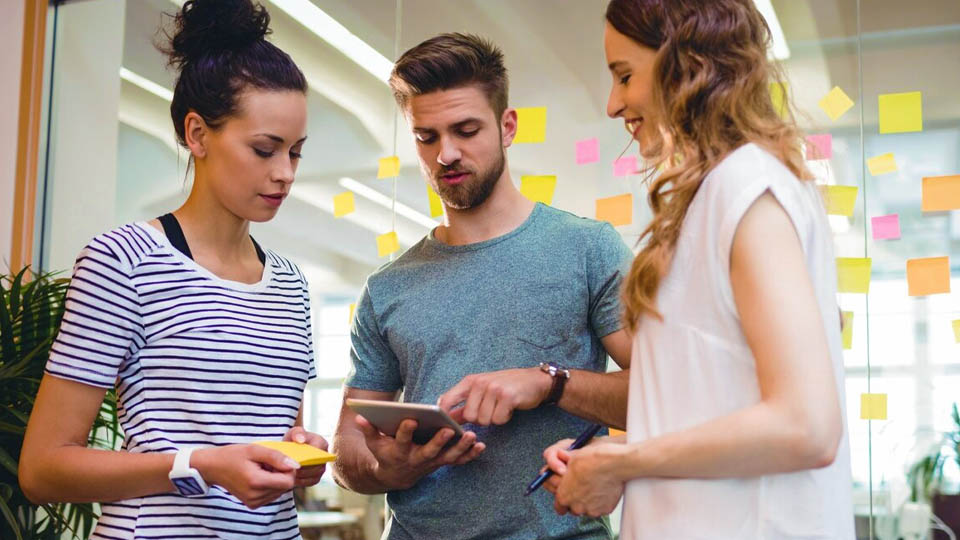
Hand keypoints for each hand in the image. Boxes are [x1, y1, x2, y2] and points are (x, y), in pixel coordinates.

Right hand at [191, 444, 299, 508]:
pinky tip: (258, 476)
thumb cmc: (233, 455)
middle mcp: (256, 497)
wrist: (213, 467)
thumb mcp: (255, 449)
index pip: (288, 482)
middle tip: (266, 463)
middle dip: (281, 474)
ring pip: (280, 492)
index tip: (278, 460)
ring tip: (261, 469)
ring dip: (276, 479)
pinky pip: (272, 495)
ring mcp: (253, 503)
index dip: (288, 469)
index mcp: (256, 482)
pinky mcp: (252, 505)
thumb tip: (296, 466)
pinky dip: (270, 485)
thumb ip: (277, 457)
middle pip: (285, 487)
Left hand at [283, 426, 328, 487]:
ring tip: (290, 473)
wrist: (291, 453)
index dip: (308, 455)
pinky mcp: (316, 478)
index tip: (297, 459)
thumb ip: (297, 432)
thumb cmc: (293, 441)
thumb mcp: (293, 433)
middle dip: (303, 467)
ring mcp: (321, 469)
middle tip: (291, 468)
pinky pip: (309, 482)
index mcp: (321, 443)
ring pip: (313, 474)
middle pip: (316, 464)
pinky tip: (292, 478)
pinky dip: (300, 481)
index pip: (318, 450)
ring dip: (301, 475)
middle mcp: (325, 457)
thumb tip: (301, 440)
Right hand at [356, 415, 484, 490]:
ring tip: (472, 436)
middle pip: (429, 451)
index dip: (405, 430)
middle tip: (449, 430)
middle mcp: (417, 459)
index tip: (411, 419)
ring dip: (461, 448)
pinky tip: (481, 445)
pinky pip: (458, 461)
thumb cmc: (385, 452)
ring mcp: (432, 463)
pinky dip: (470, 455)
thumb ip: (369, 429)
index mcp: (399, 451)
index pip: (402, 440)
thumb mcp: (374, 443)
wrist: (396, 476)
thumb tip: (359, 416)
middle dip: (439, 441)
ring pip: (448, 457)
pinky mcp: (442, 463)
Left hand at [437, 367, 551, 425]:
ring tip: (501, 407)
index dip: (444, 414)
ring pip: (484, 420)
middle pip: (469, 416)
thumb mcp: (483, 389)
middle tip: (491, 409)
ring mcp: (493, 389)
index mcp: (470, 381)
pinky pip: (498, 420)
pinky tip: (509, 408)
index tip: (444, 424)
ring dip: (494, 418)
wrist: (535, 380)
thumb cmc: (507, 386)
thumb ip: (465, 402)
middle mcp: (480, 383)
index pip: (448, 399)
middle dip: (480, 419)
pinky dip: (504, 418)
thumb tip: (447, 415)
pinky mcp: (507, 397)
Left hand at [543, 438, 624, 517]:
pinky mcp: (604, 510)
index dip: (561, 498)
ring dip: (587, 502)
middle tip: (580, 487)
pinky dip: (600, 501)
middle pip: (572, 508)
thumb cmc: (593, 459)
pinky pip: (599, 508)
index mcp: (564, 495)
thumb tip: (552, 467)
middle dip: (574, 500)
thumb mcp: (570, 459)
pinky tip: (602, 489)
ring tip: (592, 486)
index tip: (565, 493)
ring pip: (586, 509)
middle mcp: (576, 506)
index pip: (558, 505)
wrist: (615, 463)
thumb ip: (559, 468)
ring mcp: (591, 510)